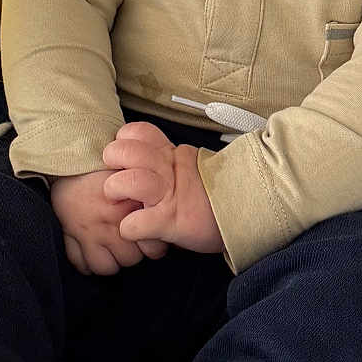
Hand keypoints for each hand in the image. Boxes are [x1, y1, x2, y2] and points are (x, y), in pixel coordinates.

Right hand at [50, 167, 169, 275]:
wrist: (67, 157)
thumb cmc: (100, 164)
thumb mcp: (131, 173)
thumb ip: (146, 195)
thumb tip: (161, 212)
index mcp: (130, 207)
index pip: (153, 247)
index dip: (153, 246)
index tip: (149, 239)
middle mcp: (111, 223)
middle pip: (131, 259)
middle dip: (132, 253)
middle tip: (130, 242)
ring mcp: (89, 232)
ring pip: (108, 266)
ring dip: (111, 260)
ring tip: (111, 248)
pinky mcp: (70, 235)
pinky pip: (81, 264)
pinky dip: (87, 263)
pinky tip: (91, 252)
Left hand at [101, 122, 224, 255]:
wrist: (247, 211)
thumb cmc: (216, 194)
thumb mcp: (192, 166)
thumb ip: (169, 162)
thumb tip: (142, 163)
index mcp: (172, 154)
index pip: (139, 132)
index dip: (125, 141)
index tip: (125, 155)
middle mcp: (168, 169)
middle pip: (127, 151)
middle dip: (113, 160)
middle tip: (116, 174)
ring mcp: (169, 195)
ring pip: (129, 180)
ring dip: (116, 190)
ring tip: (120, 200)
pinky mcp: (171, 221)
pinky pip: (136, 223)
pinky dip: (130, 228)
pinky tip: (134, 230)